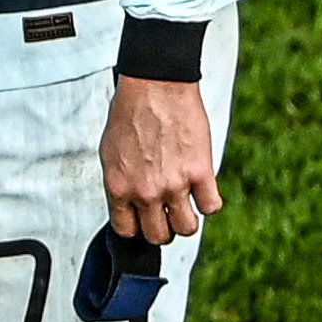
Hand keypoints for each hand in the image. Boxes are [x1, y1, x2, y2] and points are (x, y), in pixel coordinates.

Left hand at [100, 75, 221, 245]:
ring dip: (187, 220)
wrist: (156, 85)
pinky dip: (209, 202)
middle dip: (163, 227)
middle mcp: (145, 192)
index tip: (143, 218)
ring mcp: (174, 184)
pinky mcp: (200, 172)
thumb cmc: (131, 111)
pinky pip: (211, 206)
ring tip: (187, 204)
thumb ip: (120, 183)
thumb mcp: (110, 152)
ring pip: (186, 228)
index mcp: (118, 187)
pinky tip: (203, 189)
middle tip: (167, 213)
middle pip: (158, 235)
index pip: (127, 231)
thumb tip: (127, 202)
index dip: (137, 226)